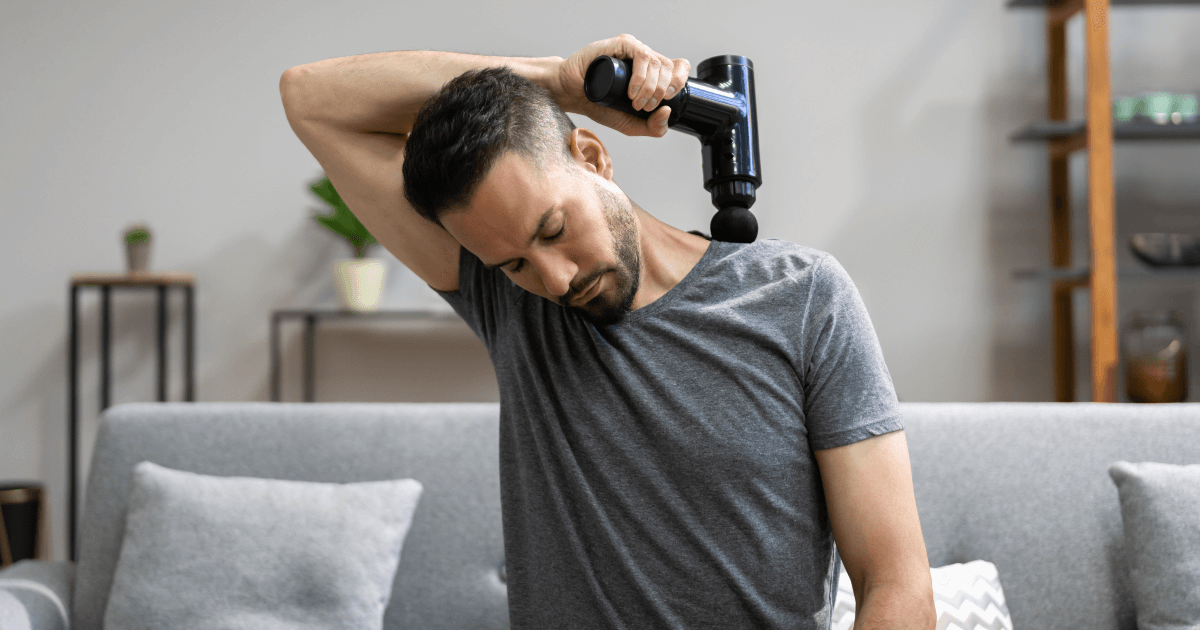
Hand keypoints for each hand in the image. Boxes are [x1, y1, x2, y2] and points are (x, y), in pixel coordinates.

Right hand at [555, 34, 690, 137]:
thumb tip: (668, 111)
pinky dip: (642, 77)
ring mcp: (634, 49)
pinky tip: (632, 90)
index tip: (668, 99)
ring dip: (651, 88)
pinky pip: (643, 55)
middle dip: (661, 93)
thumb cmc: (599, 106)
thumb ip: (653, 127)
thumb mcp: (631, 125)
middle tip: (642, 107)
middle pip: (670, 67)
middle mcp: (646, 58)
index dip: (679, 81)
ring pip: (658, 62)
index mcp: (652, 72)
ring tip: (634, 102)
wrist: (573, 96)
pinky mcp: (622, 44)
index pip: (679, 67)